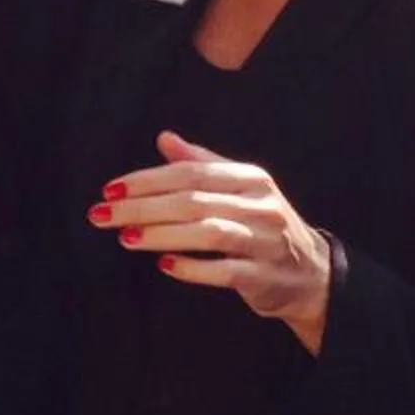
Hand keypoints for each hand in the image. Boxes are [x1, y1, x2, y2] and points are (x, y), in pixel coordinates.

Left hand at [92, 130, 333, 353]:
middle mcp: (261, 205)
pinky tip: (164, 265)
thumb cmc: (264, 226)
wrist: (312, 274)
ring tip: (126, 238)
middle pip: (194, 201)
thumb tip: (164, 138)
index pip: (192, 173)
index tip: (110, 189)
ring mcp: (265, 242)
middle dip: (143, 207)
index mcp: (251, 179)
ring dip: (161, 235)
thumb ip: (202, 164)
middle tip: (102, 215)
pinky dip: (192, 268)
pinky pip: (224, 271)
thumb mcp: (241, 189)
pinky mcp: (263, 276)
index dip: (148, 179)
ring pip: (208, 233)